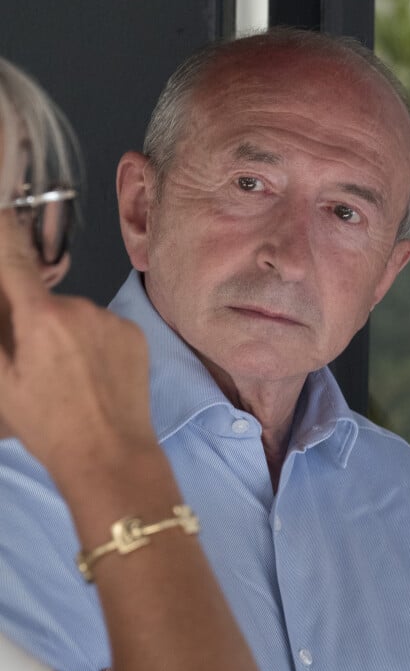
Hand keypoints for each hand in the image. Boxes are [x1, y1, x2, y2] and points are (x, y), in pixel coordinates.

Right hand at [0, 208, 156, 479]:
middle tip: (34, 363)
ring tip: (67, 378)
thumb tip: (3, 303)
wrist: (110, 456)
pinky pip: (101, 326)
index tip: (1, 214)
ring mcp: (110, 319)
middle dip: (32, 318)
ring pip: (73, 314)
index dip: (2, 234)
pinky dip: (93, 341)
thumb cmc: (53, 428)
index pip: (12, 256)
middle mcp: (79, 307)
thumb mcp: (2, 383)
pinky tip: (92, 376)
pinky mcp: (134, 332)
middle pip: (42, 297)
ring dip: (64, 332)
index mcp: (40, 317)